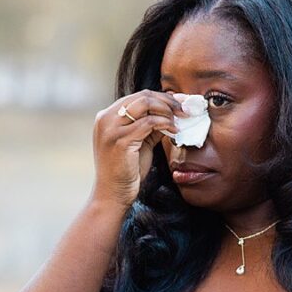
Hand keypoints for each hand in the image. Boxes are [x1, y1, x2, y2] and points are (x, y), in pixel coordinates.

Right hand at [91, 91, 182, 209]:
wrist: (112, 194)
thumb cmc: (126, 171)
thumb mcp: (138, 142)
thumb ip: (150, 127)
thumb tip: (171, 113)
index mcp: (107, 117)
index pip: (138, 97)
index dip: (161, 97)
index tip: (180, 103)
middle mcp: (106, 119)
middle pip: (142, 96)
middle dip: (167, 101)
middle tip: (185, 109)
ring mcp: (112, 129)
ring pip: (145, 104)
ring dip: (167, 110)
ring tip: (180, 120)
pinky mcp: (121, 140)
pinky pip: (149, 123)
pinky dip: (165, 123)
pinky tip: (174, 131)